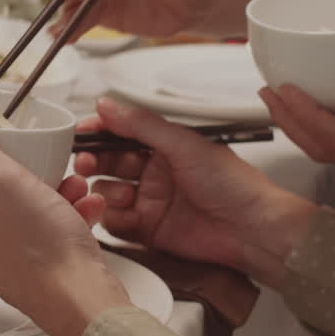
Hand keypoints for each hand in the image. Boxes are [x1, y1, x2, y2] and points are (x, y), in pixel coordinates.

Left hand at [0, 106, 130, 335]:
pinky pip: (46, 229)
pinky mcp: (43, 268)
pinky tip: (85, 202)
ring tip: (65, 179)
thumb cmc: (44, 255)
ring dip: (39, 189)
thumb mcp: (6, 185)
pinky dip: (65, 211)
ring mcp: (11, 261)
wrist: (87, 305)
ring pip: (14, 214)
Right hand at [75, 97, 315, 289]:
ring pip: (108, 193)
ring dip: (105, 192)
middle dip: (94, 161)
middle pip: (109, 162)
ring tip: (120, 194)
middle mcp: (155, 172)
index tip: (81, 133)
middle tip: (86, 162)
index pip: (121, 133)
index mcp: (165, 147)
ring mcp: (150, 202)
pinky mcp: (149, 230)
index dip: (99, 132)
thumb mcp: (185, 145)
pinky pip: (117, 223)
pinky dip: (113, 219)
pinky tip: (122, 215)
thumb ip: (142, 125)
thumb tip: (107, 105)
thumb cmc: (234, 185)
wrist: (253, 229)